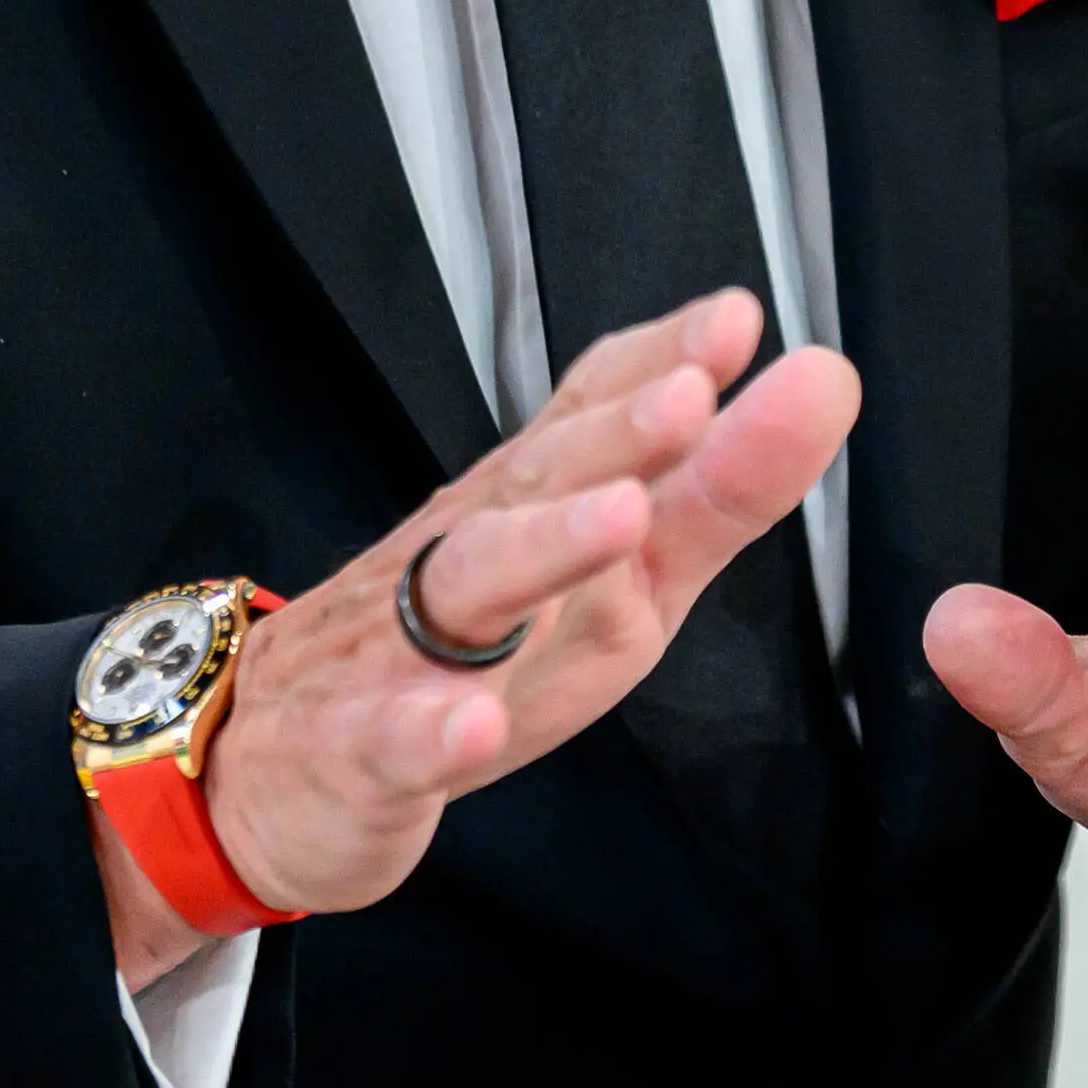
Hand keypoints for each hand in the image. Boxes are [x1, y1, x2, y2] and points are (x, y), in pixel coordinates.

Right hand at [94, 290, 858, 986]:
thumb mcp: (611, 579)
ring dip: (544, 547)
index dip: (656, 365)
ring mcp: (401, 647)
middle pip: (540, 481)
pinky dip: (430, 729)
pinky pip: (390, 739)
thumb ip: (710, 488)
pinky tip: (478, 722)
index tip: (732, 321)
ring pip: (469, 586)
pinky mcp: (356, 751)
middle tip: (693, 393)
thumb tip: (819, 377)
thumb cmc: (462, 655)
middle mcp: (464, 555)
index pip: (587, 415)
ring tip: (620, 516)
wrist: (268, 765)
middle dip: (616, 434)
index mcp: (526, 508)